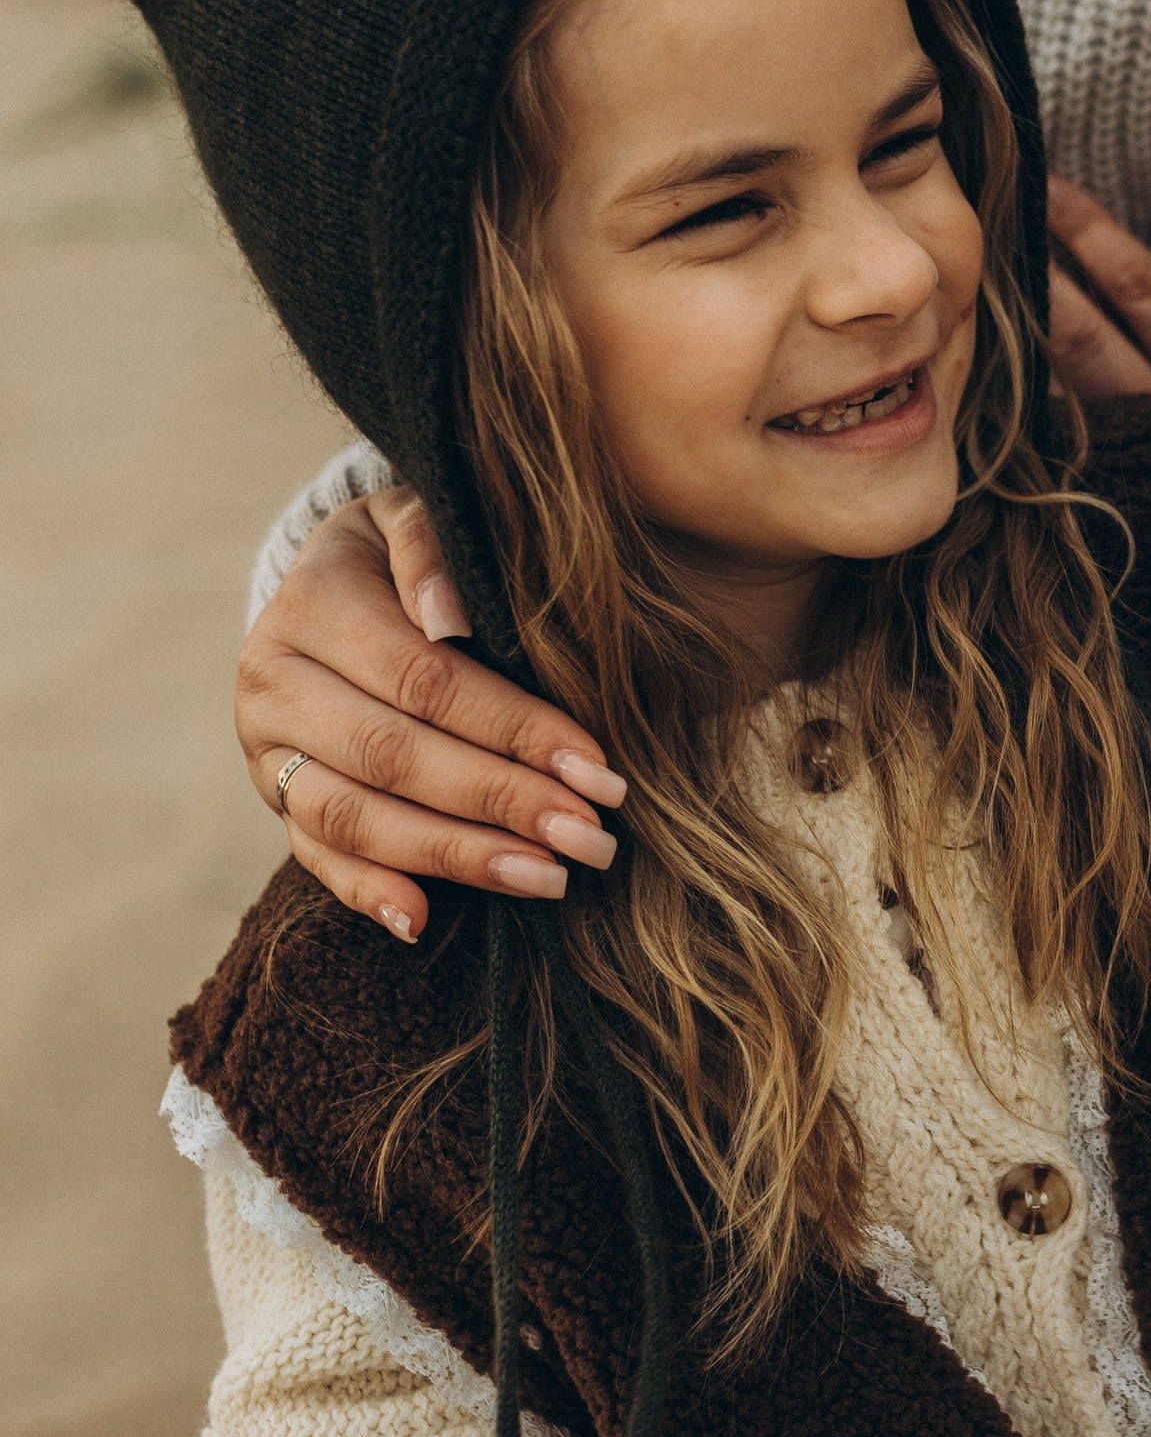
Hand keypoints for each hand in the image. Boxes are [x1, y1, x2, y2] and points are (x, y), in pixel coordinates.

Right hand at [237, 485, 626, 941]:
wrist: (334, 579)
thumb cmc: (407, 549)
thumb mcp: (418, 514)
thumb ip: (435, 546)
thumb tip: (446, 616)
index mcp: (312, 603)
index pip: (424, 681)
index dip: (513, 729)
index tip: (597, 768)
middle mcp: (273, 681)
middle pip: (394, 757)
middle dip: (501, 802)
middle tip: (591, 838)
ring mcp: (266, 749)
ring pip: (355, 818)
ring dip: (456, 856)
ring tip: (549, 878)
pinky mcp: (275, 799)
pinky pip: (316, 856)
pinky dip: (367, 892)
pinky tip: (424, 922)